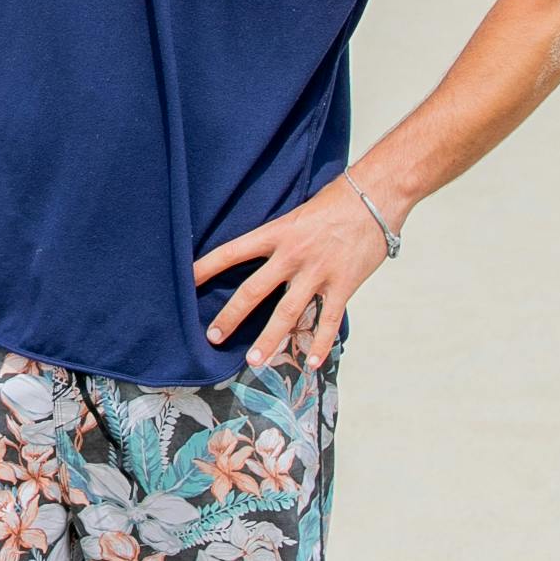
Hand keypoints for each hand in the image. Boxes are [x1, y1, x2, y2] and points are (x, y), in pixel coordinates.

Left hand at [193, 177, 390, 371]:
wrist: (375, 197)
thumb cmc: (334, 202)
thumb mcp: (295, 214)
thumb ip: (278, 238)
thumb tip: (257, 256)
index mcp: (277, 233)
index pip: (232, 251)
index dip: (206, 267)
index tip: (185, 281)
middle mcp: (293, 255)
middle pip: (254, 290)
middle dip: (231, 316)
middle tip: (212, 337)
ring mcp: (318, 272)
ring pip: (288, 312)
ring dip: (270, 339)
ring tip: (254, 360)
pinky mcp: (343, 284)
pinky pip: (328, 320)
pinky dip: (320, 344)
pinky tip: (308, 363)